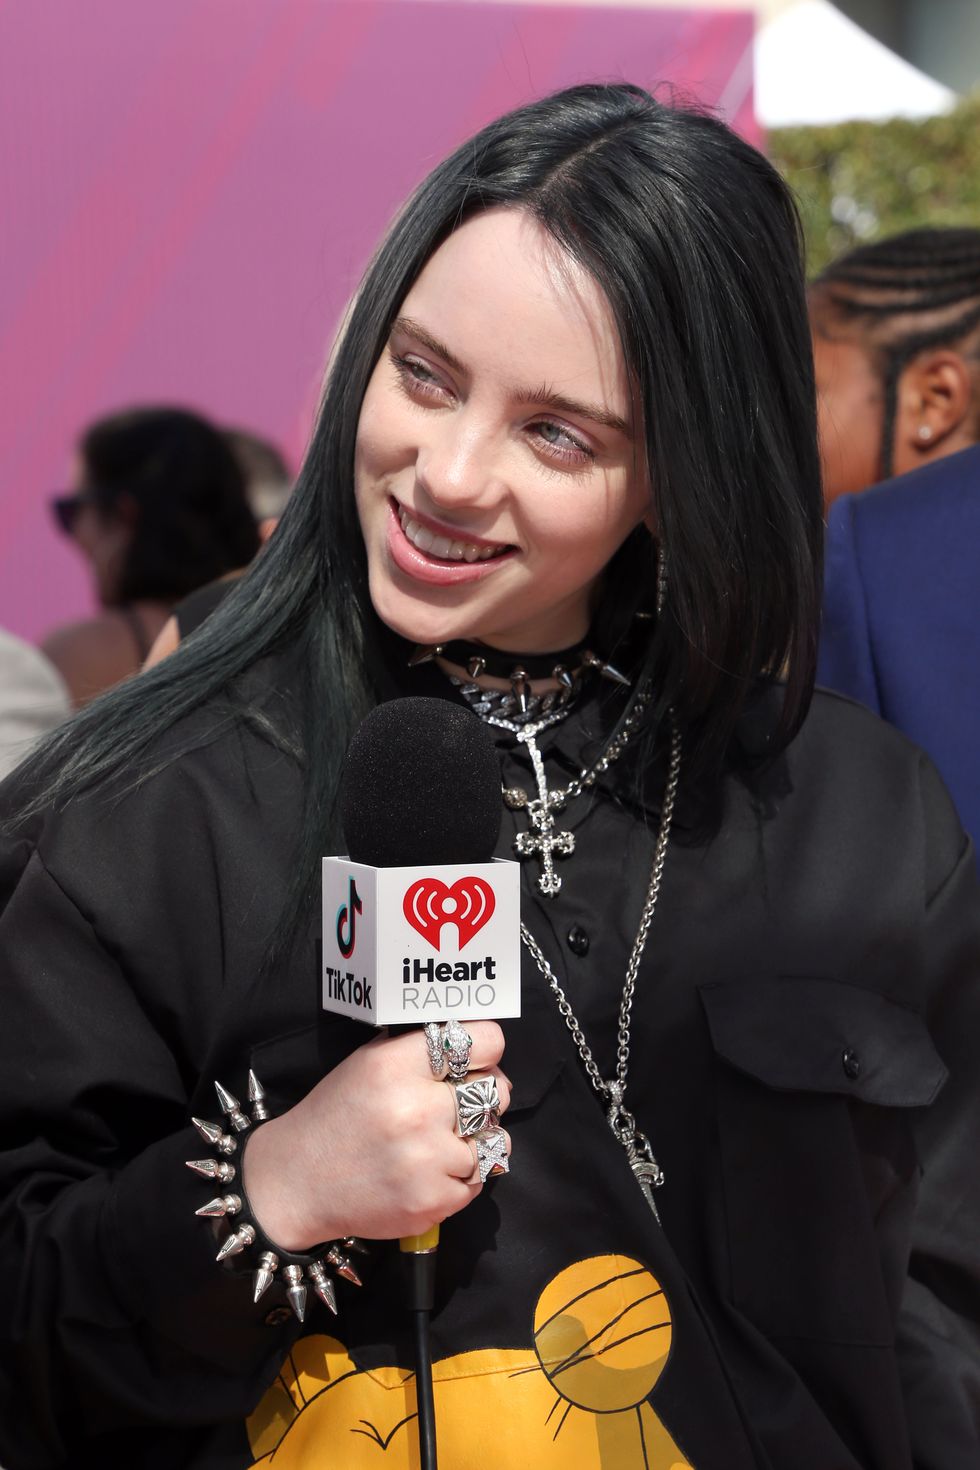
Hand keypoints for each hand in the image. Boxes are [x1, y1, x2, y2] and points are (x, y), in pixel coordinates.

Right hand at [242, 1022, 509, 1249]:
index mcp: (397, 1065)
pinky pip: (478, 1180)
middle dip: (483, 1096)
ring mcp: (427, 1159)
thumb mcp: (369, 1061)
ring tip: (439, 1143)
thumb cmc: (339, 1115)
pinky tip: (429, 1172)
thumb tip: (480, 1047)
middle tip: (458, 1105)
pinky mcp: (432, 1201)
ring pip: (495, 1138)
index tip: (480, 1060)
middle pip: (497, 1091)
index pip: (485, 1042)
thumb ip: (420, 1049)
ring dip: (474, 1141)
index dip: (487, 1051)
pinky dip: (460, 1177)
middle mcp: (416, 1109)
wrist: (299, 1181)